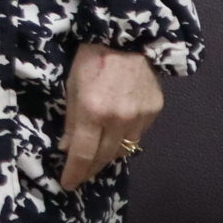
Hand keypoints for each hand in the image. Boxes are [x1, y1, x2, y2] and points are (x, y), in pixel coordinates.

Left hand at [58, 42, 162, 190]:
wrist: (128, 37)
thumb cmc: (91, 58)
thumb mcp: (72, 86)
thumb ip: (72, 120)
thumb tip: (68, 148)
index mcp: (93, 112)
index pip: (83, 154)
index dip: (75, 173)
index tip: (68, 185)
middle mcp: (119, 120)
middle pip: (105, 157)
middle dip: (91, 169)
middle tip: (81, 175)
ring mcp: (140, 117)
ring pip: (123, 150)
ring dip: (108, 157)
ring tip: (96, 160)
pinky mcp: (154, 112)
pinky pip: (137, 135)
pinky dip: (124, 140)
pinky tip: (115, 138)